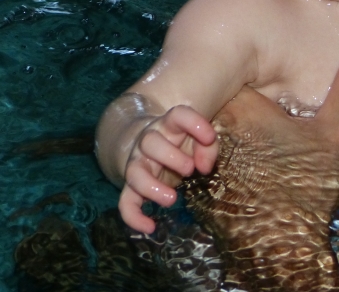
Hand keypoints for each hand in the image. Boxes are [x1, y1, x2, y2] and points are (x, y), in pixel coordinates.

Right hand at [119, 106, 218, 233]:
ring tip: (172, 199)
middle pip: (150, 142)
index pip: (178, 115)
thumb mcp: (200, 138)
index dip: (194, 123)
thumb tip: (205, 167)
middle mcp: (149, 141)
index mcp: (170, 124)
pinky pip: (125, 202)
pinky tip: (149, 228)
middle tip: (189, 170)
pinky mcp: (132, 186)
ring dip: (151, 187)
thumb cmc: (184, 140)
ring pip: (134, 172)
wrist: (154, 144)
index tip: (209, 137)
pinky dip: (133, 216)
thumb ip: (208, 146)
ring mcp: (138, 162)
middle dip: (171, 156)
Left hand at [184, 38, 338, 290]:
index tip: (262, 63)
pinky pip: (201, 148)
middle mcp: (216, 128)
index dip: (242, 60)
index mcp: (244, 109)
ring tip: (253, 123)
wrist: (281, 248)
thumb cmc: (309, 188)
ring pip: (206, 119)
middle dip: (233, 87)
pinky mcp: (203, 176)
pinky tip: (243, 153)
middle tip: (262, 91)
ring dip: (221, 117)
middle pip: (215, 90)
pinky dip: (215, 144)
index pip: (227, 66)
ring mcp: (205, 154)